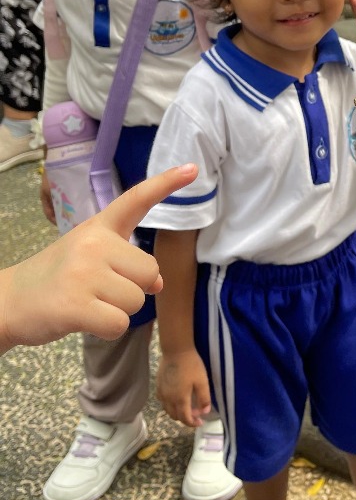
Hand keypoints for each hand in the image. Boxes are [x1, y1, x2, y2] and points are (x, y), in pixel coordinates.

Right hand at [0, 164, 198, 353]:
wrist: (9, 301)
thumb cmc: (58, 279)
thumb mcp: (90, 260)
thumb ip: (127, 264)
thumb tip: (157, 284)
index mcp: (98, 228)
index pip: (135, 200)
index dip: (165, 185)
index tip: (192, 169)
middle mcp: (93, 243)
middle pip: (150, 272)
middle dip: (133, 289)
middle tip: (99, 290)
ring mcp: (83, 272)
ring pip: (136, 301)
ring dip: (118, 311)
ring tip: (88, 303)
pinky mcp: (75, 305)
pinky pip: (119, 324)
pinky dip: (107, 330)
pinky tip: (84, 320)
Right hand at [157, 347, 210, 426]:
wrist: (176, 350)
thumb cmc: (191, 365)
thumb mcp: (202, 381)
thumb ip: (204, 398)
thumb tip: (205, 412)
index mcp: (180, 399)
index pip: (185, 418)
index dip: (193, 423)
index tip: (200, 422)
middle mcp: (168, 399)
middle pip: (175, 416)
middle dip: (186, 419)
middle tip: (195, 414)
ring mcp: (161, 393)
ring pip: (167, 410)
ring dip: (177, 413)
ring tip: (187, 407)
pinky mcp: (158, 386)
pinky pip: (162, 402)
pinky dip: (169, 405)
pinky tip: (176, 398)